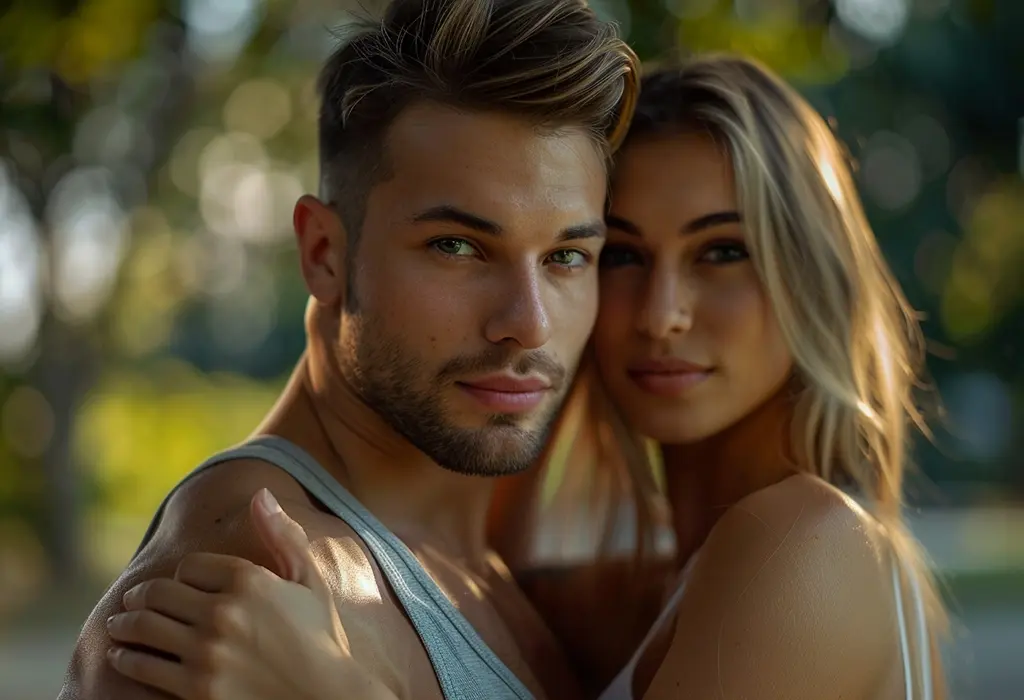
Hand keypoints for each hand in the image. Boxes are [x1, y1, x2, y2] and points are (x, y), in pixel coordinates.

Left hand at [106, 488, 397, 699]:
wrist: (327, 699)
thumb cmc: (321, 641)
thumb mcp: (310, 583)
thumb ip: (283, 536)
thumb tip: (260, 493)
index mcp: (250, 581)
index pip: (191, 566)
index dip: (182, 575)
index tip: (179, 584)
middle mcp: (224, 612)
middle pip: (160, 593)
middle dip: (140, 596)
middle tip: (131, 601)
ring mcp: (207, 652)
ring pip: (144, 627)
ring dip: (125, 624)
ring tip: (118, 626)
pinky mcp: (196, 689)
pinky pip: (145, 666)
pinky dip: (127, 658)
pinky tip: (124, 655)